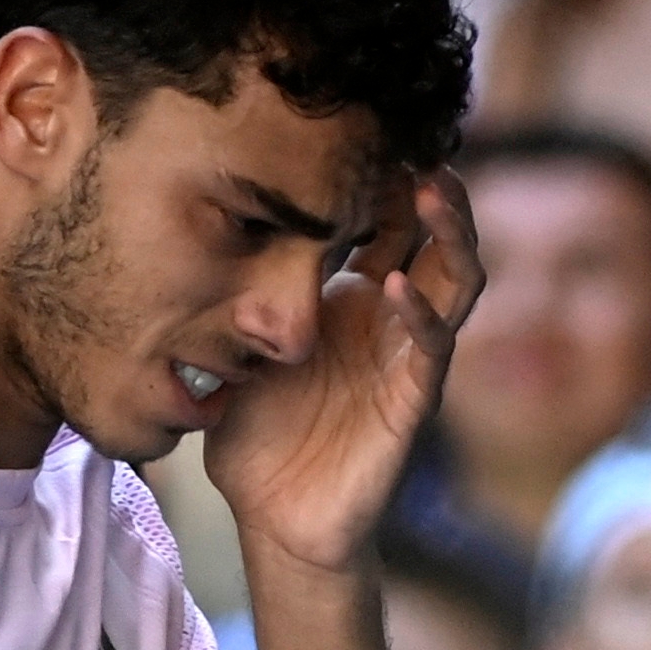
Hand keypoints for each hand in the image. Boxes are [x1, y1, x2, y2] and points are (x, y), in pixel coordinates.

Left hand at [204, 170, 482, 576]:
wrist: (273, 520)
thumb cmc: (256, 435)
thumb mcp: (237, 347)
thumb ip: (235, 297)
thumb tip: (194, 227)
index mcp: (351, 303)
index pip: (387, 227)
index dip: (387, 181)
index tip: (372, 128)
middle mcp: (390, 323)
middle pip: (437, 241)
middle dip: (437, 192)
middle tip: (423, 145)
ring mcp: (407, 362)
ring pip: (456, 285)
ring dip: (450, 237)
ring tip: (435, 191)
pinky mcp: (410, 407)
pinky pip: (430, 353)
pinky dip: (417, 317)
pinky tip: (393, 288)